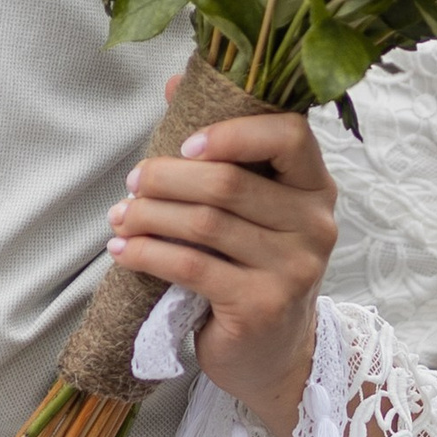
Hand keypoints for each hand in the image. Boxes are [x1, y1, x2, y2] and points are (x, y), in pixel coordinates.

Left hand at [108, 101, 337, 436]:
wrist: (273, 354)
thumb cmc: (253, 268)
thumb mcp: (248, 207)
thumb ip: (219, 148)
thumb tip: (175, 82)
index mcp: (315, 186)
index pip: (289, 136)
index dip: (233, 132)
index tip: (186, 145)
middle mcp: (315, 224)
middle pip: (230, 183)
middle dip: (167, 178)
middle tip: (132, 183)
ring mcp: (295, 268)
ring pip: (206, 224)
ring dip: (150, 216)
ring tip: (121, 218)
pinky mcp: (263, 305)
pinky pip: (191, 266)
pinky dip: (148, 254)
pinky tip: (124, 251)